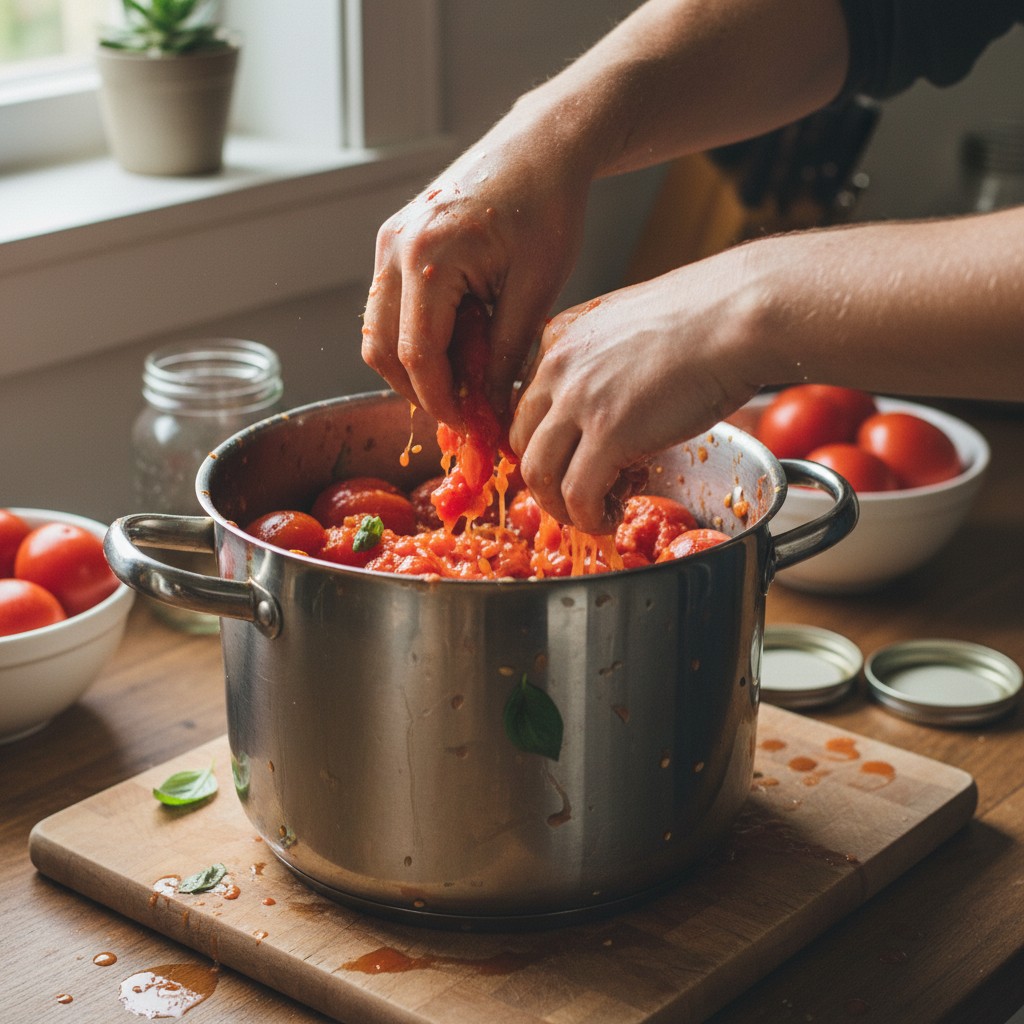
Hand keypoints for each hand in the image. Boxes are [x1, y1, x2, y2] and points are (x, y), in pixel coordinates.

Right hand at [361, 114, 591, 430]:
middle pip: (382, 350)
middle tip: (463, 412)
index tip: (470, 427)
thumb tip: (489, 407)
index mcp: (429, 257)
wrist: (541, 147)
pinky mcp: (396, 241)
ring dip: (413, 367)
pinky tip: (458, 345)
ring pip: (378, 331)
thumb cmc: (548, 207)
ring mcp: (389, 242)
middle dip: (420, 391)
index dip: (441, 401)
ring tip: (464, 381)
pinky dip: (414, 336)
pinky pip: (389, 306)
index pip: (417, 355)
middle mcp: (396, 248)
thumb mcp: (536, 289)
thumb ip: (505, 353)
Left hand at [509, 255, 761, 533]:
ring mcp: (579, 400)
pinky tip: (612, 516)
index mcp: (560, 337)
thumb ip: (608, 360)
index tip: (572, 462)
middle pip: (522, 440)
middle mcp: (558, 366)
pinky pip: (578, 494)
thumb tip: (617, 401)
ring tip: (592, 514)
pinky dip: (589, 517)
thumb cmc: (709, 317)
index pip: (528, 405)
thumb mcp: (632, 327)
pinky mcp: (608, 433)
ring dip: (560, 505)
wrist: (740, 315)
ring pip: (537, 473)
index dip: (548, 443)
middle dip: (546, 477)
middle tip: (579, 495)